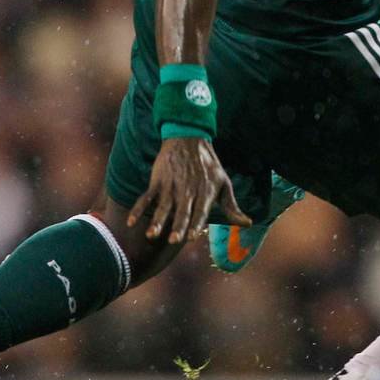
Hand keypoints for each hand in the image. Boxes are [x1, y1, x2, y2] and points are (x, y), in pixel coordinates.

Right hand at [127, 137, 251, 244]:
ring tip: (151, 234)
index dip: (196, 224)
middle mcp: (187, 190)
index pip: (200, 211)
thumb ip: (232, 207)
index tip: (192, 237)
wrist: (189, 139)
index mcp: (205, 192)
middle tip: (173, 240)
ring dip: (157, 221)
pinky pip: (146, 197)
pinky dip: (138, 209)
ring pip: (163, 206)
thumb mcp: (224, 183)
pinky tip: (131, 222)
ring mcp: (171, 186)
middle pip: (182, 211)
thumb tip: (248, 224)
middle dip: (178, 226)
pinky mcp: (158, 181)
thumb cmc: (209, 166)